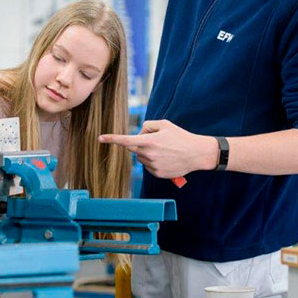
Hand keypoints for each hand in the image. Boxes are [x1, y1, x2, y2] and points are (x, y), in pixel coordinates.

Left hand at [99, 119, 217, 178]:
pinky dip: (153, 161)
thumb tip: (139, 133)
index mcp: (149, 141)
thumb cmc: (181, 136)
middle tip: (155, 140)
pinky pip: (148, 166)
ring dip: (146, 152)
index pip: (126, 140)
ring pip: (141, 157)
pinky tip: (166, 158)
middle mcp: (149, 154)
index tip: (100, 138)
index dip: (112, 139)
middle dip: (139, 143)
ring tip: (164, 149)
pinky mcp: (158, 174)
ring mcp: (153, 166)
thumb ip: (148, 125)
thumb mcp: (165, 124)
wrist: (197, 154)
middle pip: (133, 148)